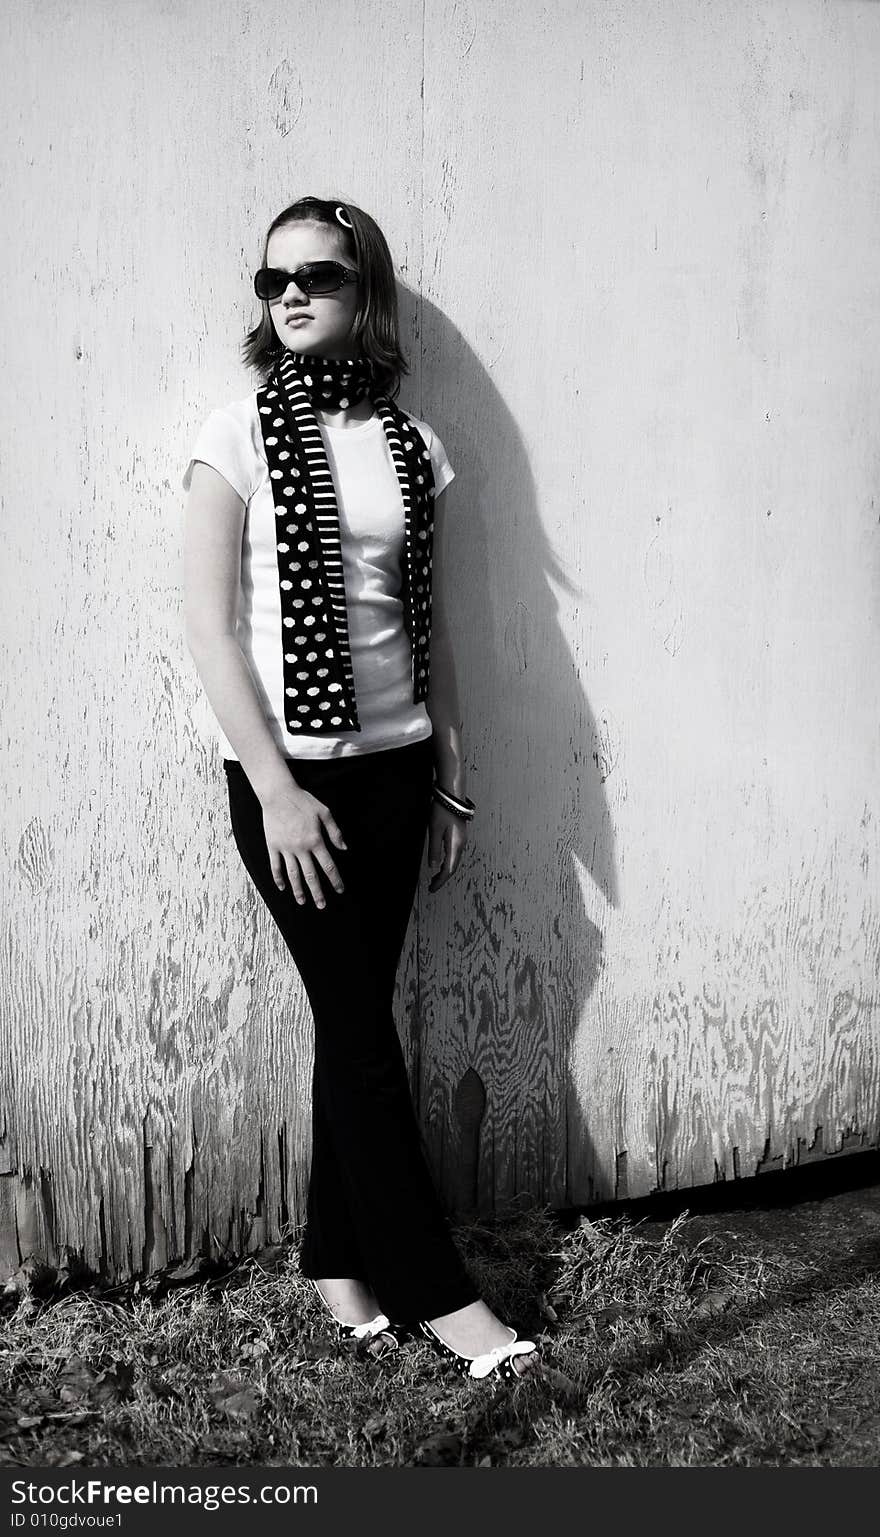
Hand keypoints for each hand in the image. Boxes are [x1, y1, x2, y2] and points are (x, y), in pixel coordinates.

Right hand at [261, 785, 347, 909]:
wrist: (278, 794)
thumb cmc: (303, 801)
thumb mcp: (324, 812)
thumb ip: (335, 832)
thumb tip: (344, 848)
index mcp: (315, 840)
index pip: (328, 866)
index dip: (335, 880)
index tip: (339, 890)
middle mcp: (301, 848)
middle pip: (311, 875)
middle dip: (317, 892)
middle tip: (322, 905)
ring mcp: (285, 848)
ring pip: (293, 875)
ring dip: (298, 890)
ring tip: (303, 902)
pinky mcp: (273, 846)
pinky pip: (275, 866)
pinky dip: (278, 878)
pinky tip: (282, 887)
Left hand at [427, 799, 468, 891]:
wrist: (452, 794)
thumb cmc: (443, 810)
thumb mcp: (434, 831)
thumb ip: (434, 850)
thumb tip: (433, 866)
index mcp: (455, 845)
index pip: (448, 870)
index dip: (440, 881)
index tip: (432, 888)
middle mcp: (461, 844)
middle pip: (453, 867)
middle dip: (442, 878)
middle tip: (432, 885)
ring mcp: (462, 840)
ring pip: (454, 861)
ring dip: (445, 870)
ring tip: (435, 876)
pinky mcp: (459, 835)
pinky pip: (455, 854)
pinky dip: (448, 862)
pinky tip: (442, 861)